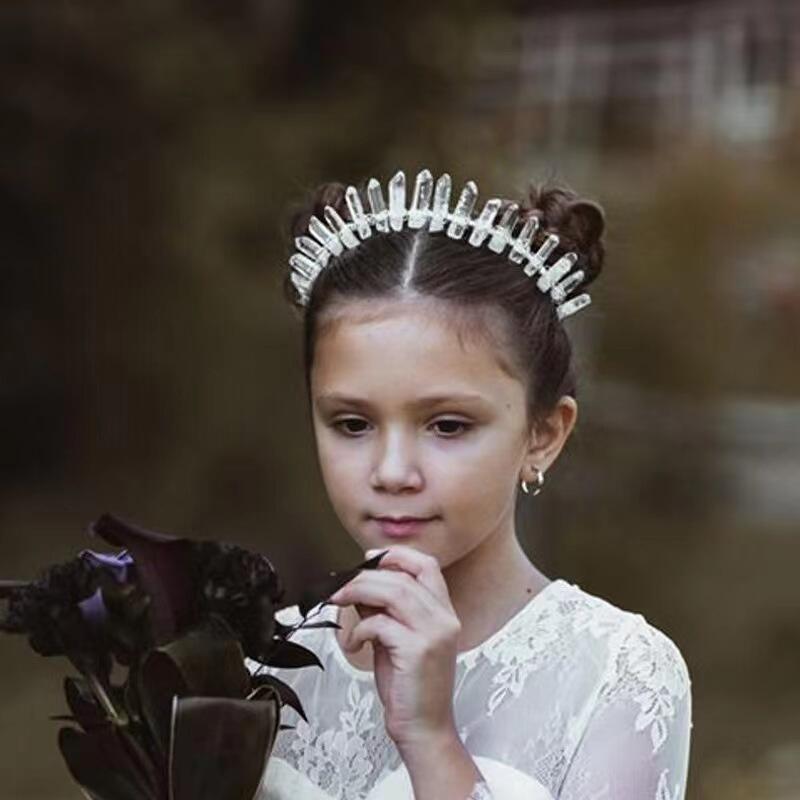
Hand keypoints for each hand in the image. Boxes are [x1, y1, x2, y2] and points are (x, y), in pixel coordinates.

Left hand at [329, 545, 461, 750]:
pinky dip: (359, 629)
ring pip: (393, 592)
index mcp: (444, 612)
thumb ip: (384, 611)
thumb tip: (358, 588)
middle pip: (403, 576)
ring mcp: (434, 633)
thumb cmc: (409, 687)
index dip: (397, 555)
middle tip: (338, 586)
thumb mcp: (396, 641)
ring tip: (338, 602)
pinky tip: (353, 645)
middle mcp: (444, 618)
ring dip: (358, 592)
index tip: (370, 558)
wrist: (423, 729)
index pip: (427, 565)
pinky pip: (380, 623)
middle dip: (364, 576)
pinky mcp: (418, 650)